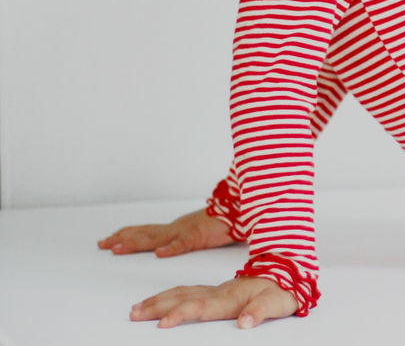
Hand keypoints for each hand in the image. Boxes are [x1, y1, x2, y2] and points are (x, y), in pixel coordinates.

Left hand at [98, 208, 234, 256]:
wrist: (244, 207)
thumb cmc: (225, 220)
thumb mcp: (200, 229)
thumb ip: (186, 236)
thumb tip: (171, 244)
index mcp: (176, 227)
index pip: (147, 230)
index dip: (127, 234)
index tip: (109, 239)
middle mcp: (176, 227)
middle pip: (145, 233)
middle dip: (122, 239)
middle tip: (103, 244)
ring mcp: (186, 230)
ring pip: (157, 238)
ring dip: (136, 243)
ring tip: (118, 248)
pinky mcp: (201, 235)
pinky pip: (184, 242)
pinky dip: (172, 248)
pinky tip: (160, 254)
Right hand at [129, 275, 297, 327]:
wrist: (288, 273)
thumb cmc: (280, 292)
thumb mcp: (275, 304)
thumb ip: (259, 312)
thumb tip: (245, 323)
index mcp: (228, 298)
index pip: (199, 307)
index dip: (180, 315)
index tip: (162, 324)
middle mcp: (217, 292)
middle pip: (181, 298)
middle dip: (156, 307)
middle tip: (133, 314)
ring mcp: (215, 290)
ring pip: (180, 292)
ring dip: (158, 300)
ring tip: (137, 308)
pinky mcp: (215, 290)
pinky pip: (186, 290)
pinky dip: (169, 294)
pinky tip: (161, 298)